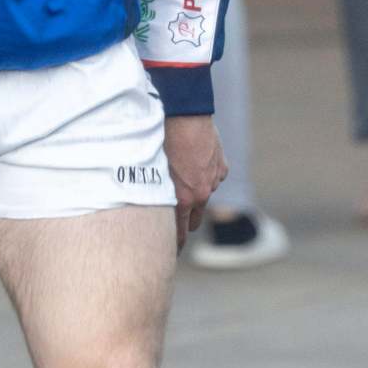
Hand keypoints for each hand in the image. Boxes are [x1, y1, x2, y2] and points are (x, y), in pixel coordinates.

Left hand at [164, 115, 227, 253]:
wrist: (185, 115)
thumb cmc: (161, 141)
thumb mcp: (151, 171)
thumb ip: (154, 193)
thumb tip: (144, 209)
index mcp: (183, 199)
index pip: (178, 233)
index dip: (173, 245)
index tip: (168, 252)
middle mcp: (201, 194)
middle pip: (194, 221)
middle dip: (184, 223)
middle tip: (173, 223)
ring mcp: (214, 180)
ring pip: (203, 196)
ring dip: (195, 193)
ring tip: (181, 180)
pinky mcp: (222, 167)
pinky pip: (213, 177)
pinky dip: (205, 175)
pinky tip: (193, 162)